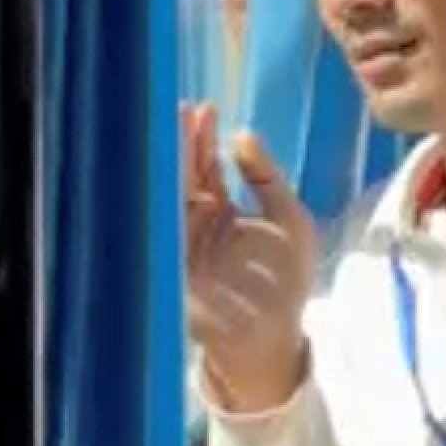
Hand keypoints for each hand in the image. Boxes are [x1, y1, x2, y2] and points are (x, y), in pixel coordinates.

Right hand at [181, 103, 317, 414]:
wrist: (271, 338)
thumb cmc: (285, 283)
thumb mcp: (291, 221)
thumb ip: (268, 179)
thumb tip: (243, 134)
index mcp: (221, 210)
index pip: (207, 165)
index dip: (204, 137)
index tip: (203, 107)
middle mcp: (195, 220)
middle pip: (182, 172)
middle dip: (179, 141)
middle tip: (176, 108)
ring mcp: (180, 240)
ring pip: (168, 192)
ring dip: (166, 162)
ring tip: (166, 130)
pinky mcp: (170, 261)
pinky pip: (158, 224)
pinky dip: (154, 199)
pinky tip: (156, 174)